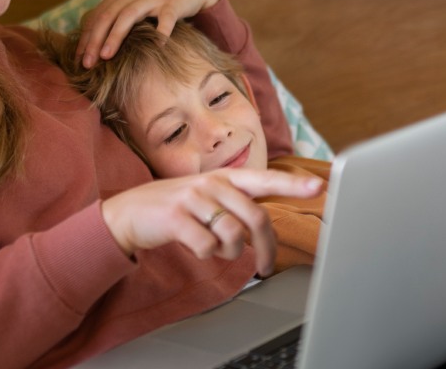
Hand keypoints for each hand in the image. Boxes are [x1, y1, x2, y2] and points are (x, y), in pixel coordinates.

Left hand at [76, 0, 220, 67]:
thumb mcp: (132, 0)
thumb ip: (115, 15)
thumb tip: (93, 41)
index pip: (97, 16)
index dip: (85, 38)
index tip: (78, 59)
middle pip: (107, 16)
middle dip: (94, 40)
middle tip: (87, 63)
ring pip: (128, 15)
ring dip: (115, 35)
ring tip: (106, 56)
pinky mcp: (173, 4)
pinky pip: (165, 20)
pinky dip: (160, 33)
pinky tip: (156, 47)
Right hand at [100, 169, 323, 276]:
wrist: (126, 214)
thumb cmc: (172, 209)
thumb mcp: (204, 197)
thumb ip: (233, 205)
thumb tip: (263, 230)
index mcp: (222, 178)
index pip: (265, 179)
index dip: (293, 184)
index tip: (319, 186)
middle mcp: (210, 184)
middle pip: (255, 216)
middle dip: (266, 247)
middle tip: (265, 267)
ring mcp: (192, 198)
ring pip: (232, 233)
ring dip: (230, 252)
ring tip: (216, 251)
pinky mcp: (175, 217)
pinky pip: (206, 245)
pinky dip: (205, 254)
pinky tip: (194, 248)